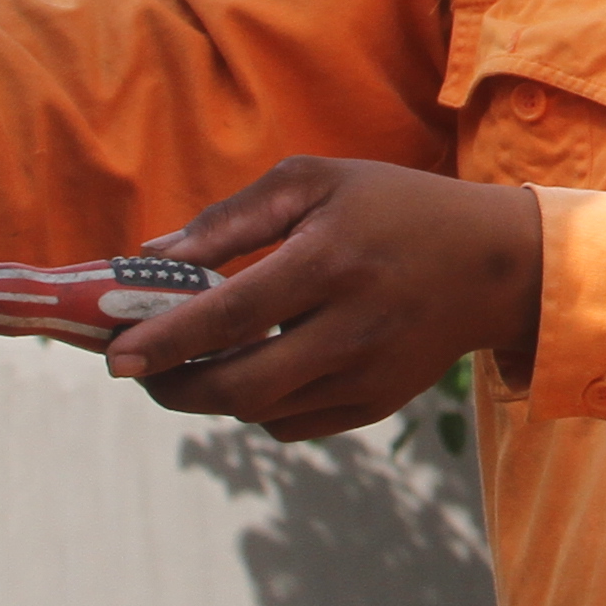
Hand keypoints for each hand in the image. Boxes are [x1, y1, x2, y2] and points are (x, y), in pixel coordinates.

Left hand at [104, 158, 541, 441]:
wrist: (492, 263)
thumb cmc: (391, 207)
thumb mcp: (314, 181)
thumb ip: (230, 219)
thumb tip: (152, 259)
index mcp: (329, 261)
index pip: (228, 317)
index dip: (163, 341)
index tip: (114, 356)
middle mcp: (351, 327)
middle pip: (239, 388)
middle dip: (174, 388)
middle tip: (140, 371)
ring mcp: (367, 374)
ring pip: (261, 411)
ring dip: (210, 395)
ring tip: (191, 363)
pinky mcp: (376, 403)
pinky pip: (293, 423)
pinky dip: (257, 405)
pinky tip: (255, 368)